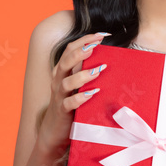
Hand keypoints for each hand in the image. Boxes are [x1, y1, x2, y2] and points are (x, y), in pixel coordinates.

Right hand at [37, 31, 109, 155]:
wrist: (55, 130)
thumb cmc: (71, 103)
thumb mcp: (78, 85)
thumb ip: (88, 71)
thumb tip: (110, 60)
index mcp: (62, 71)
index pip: (70, 49)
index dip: (84, 40)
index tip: (101, 35)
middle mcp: (58, 80)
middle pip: (65, 61)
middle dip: (81, 51)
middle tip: (96, 46)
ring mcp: (59, 96)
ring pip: (67, 82)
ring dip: (83, 75)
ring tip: (99, 70)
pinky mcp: (62, 111)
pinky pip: (69, 103)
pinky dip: (81, 97)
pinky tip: (93, 94)